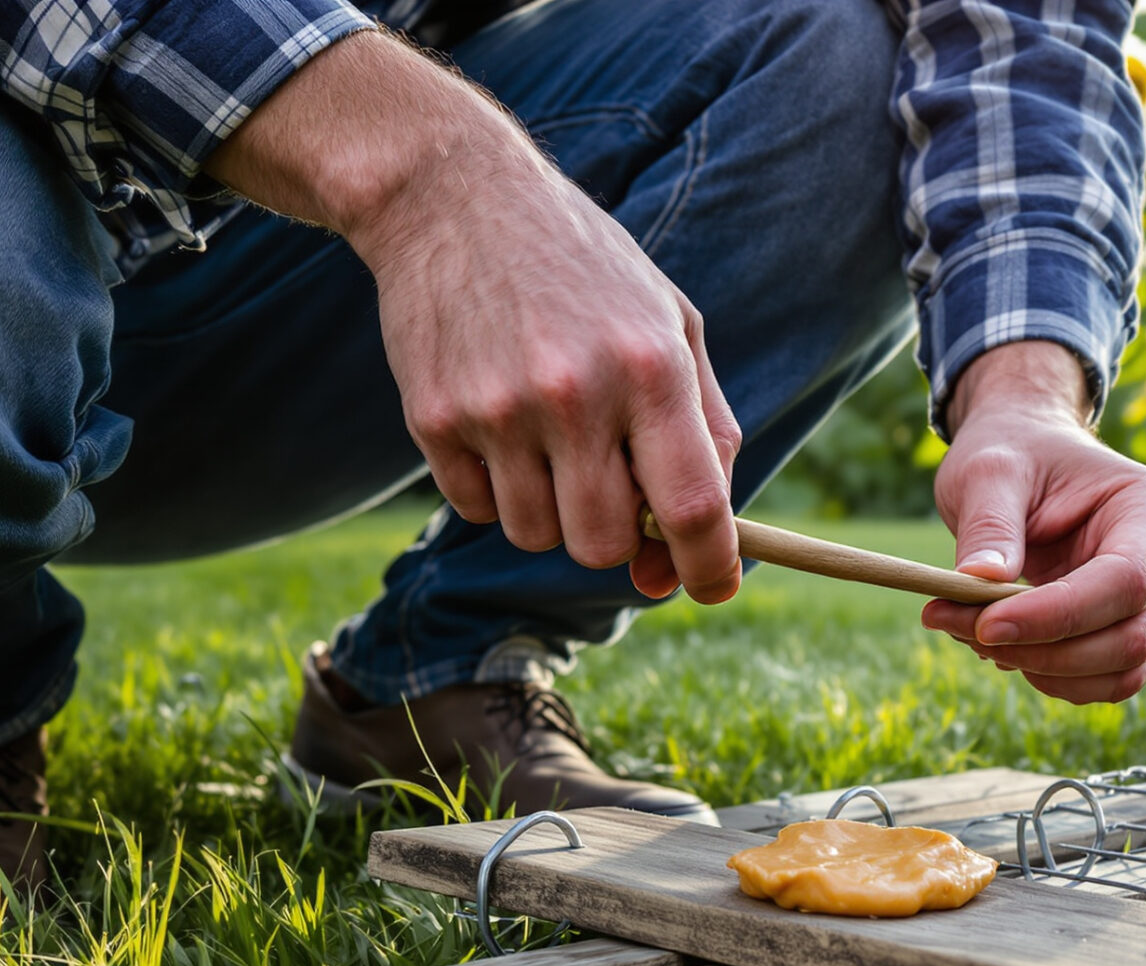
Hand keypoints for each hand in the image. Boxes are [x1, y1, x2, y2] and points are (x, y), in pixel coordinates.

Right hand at [207, 33, 742, 601]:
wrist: (454, 197)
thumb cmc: (584, 268)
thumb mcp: (671, 323)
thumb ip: (706, 428)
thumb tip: (709, 538)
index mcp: (650, 368)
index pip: (693, 508)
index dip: (711, 568)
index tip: (711, 589)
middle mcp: (575, 394)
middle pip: (605, 545)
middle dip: (617, 539)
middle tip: (610, 485)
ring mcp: (497, 410)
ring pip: (536, 537)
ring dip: (551, 511)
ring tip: (549, 437)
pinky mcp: (434, 419)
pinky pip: (476, 510)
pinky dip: (494, 489)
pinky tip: (498, 422)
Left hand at [923, 343, 1145, 703]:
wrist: (1032, 458)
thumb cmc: (1019, 455)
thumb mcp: (990, 472)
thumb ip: (989, 525)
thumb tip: (978, 583)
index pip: (1125, 581)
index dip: (1058, 615)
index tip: (985, 625)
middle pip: (1129, 639)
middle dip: (1042, 650)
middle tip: (958, 628)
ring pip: (1120, 673)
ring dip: (1043, 671)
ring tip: (971, 634)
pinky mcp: (1136, 636)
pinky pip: (1105, 681)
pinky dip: (1051, 677)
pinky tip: (1004, 645)